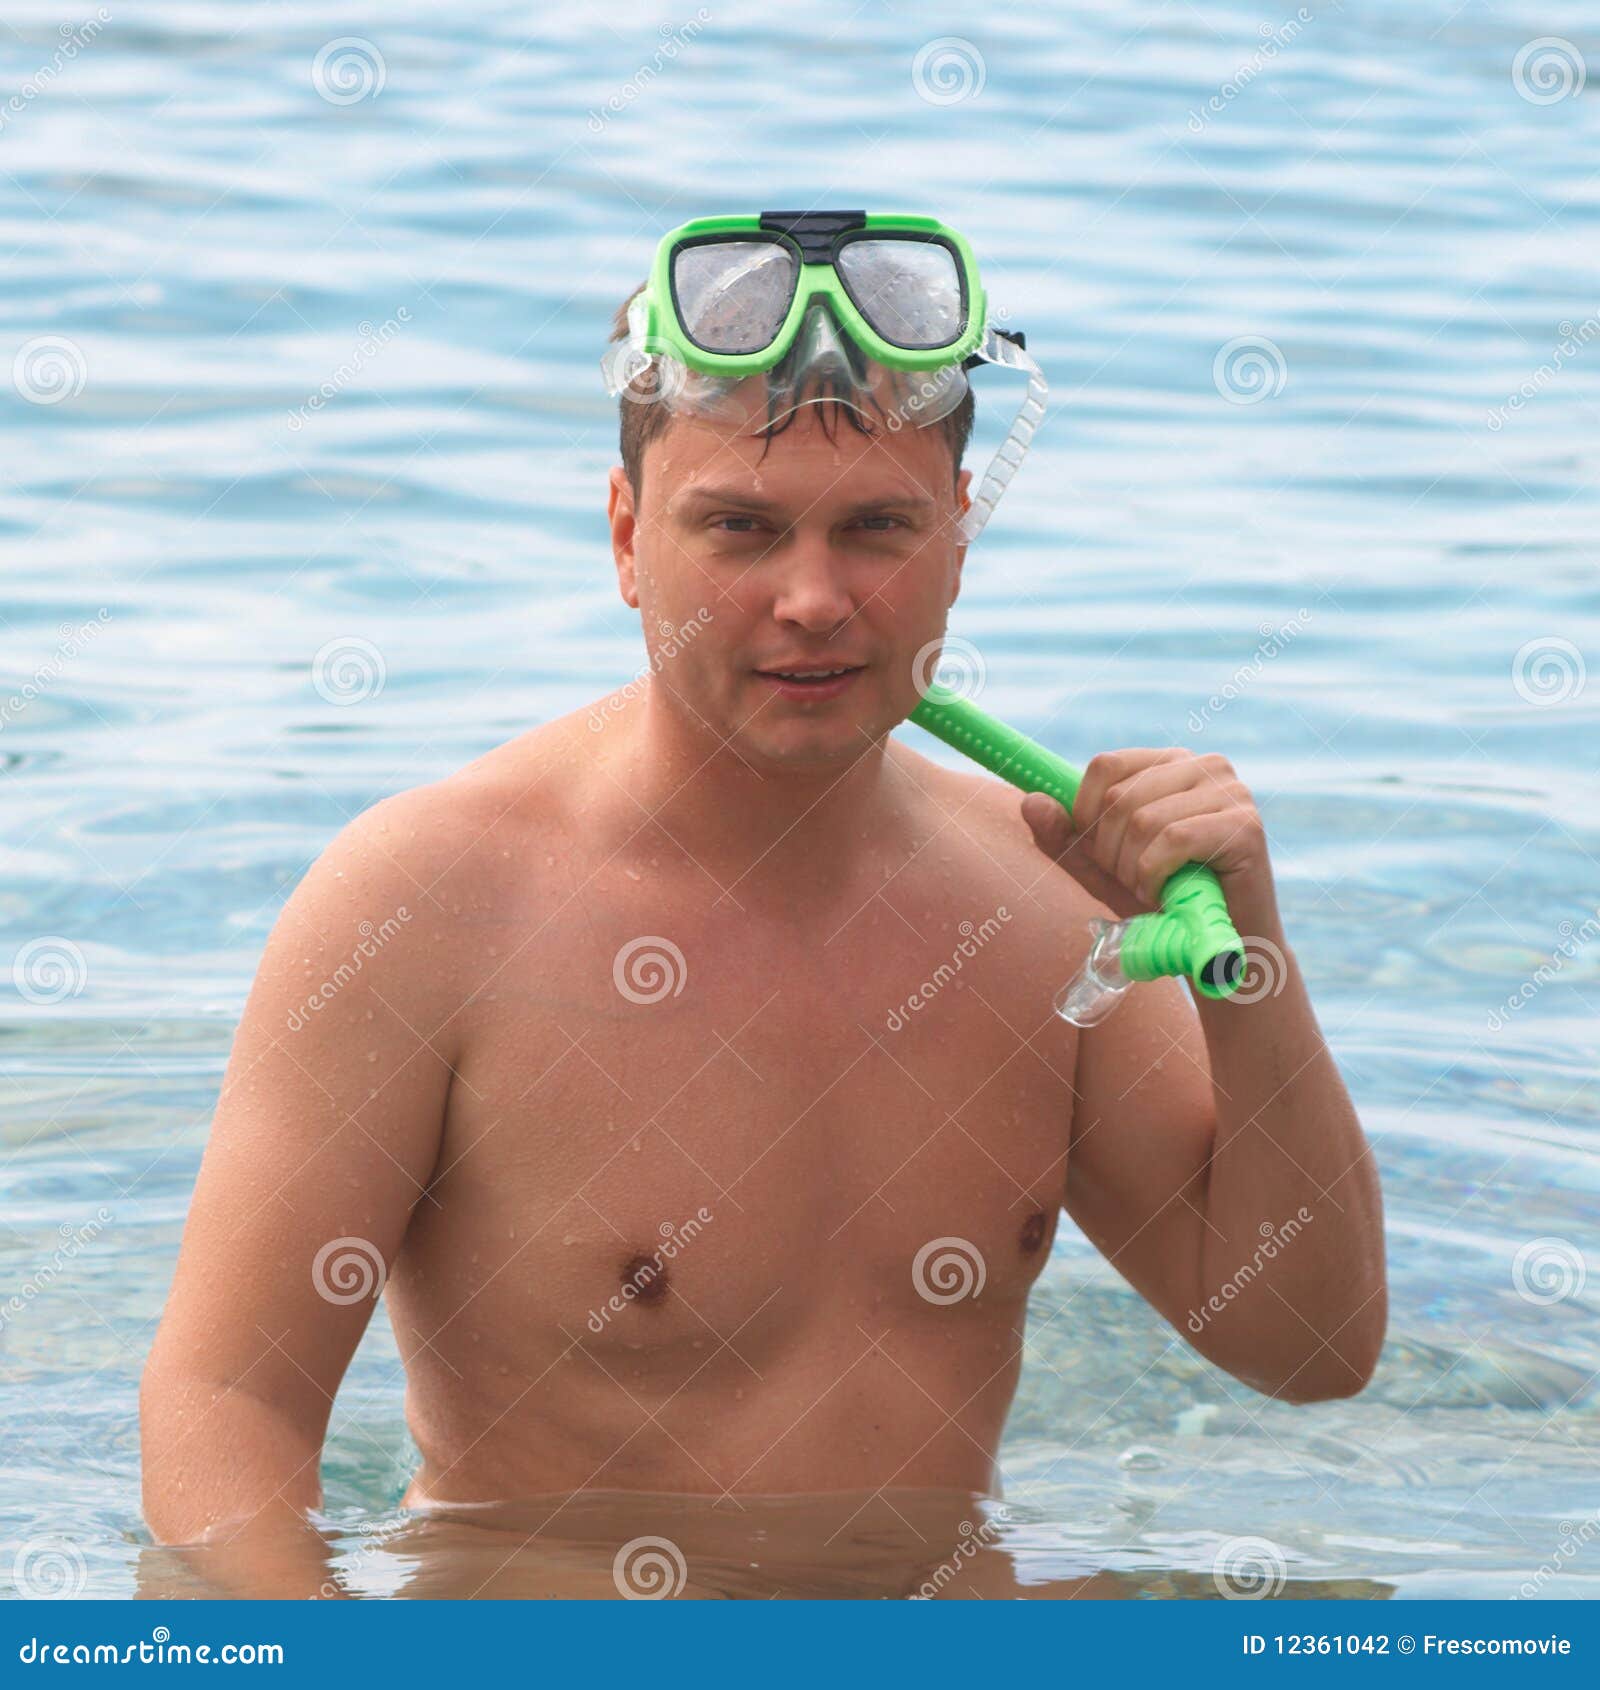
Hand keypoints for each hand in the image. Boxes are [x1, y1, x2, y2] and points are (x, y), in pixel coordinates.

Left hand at [1020, 747, 1279, 933]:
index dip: (1086, 814)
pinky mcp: (1246, 825)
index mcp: (1169, 763)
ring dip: (1133, 870)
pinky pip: (1174, 840)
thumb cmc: (1161, 899)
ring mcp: (1230, 792)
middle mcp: (1203, 765)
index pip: (1105, 765)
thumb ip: (1064, 835)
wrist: (1218, 947)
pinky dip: (1155, 875)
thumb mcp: (1101, 866)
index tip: (1103, 854)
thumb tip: (1029, 800)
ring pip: (1144, 820)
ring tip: (1150, 890)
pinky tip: (1164, 894)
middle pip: (1119, 797)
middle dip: (1110, 852)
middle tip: (1132, 881)